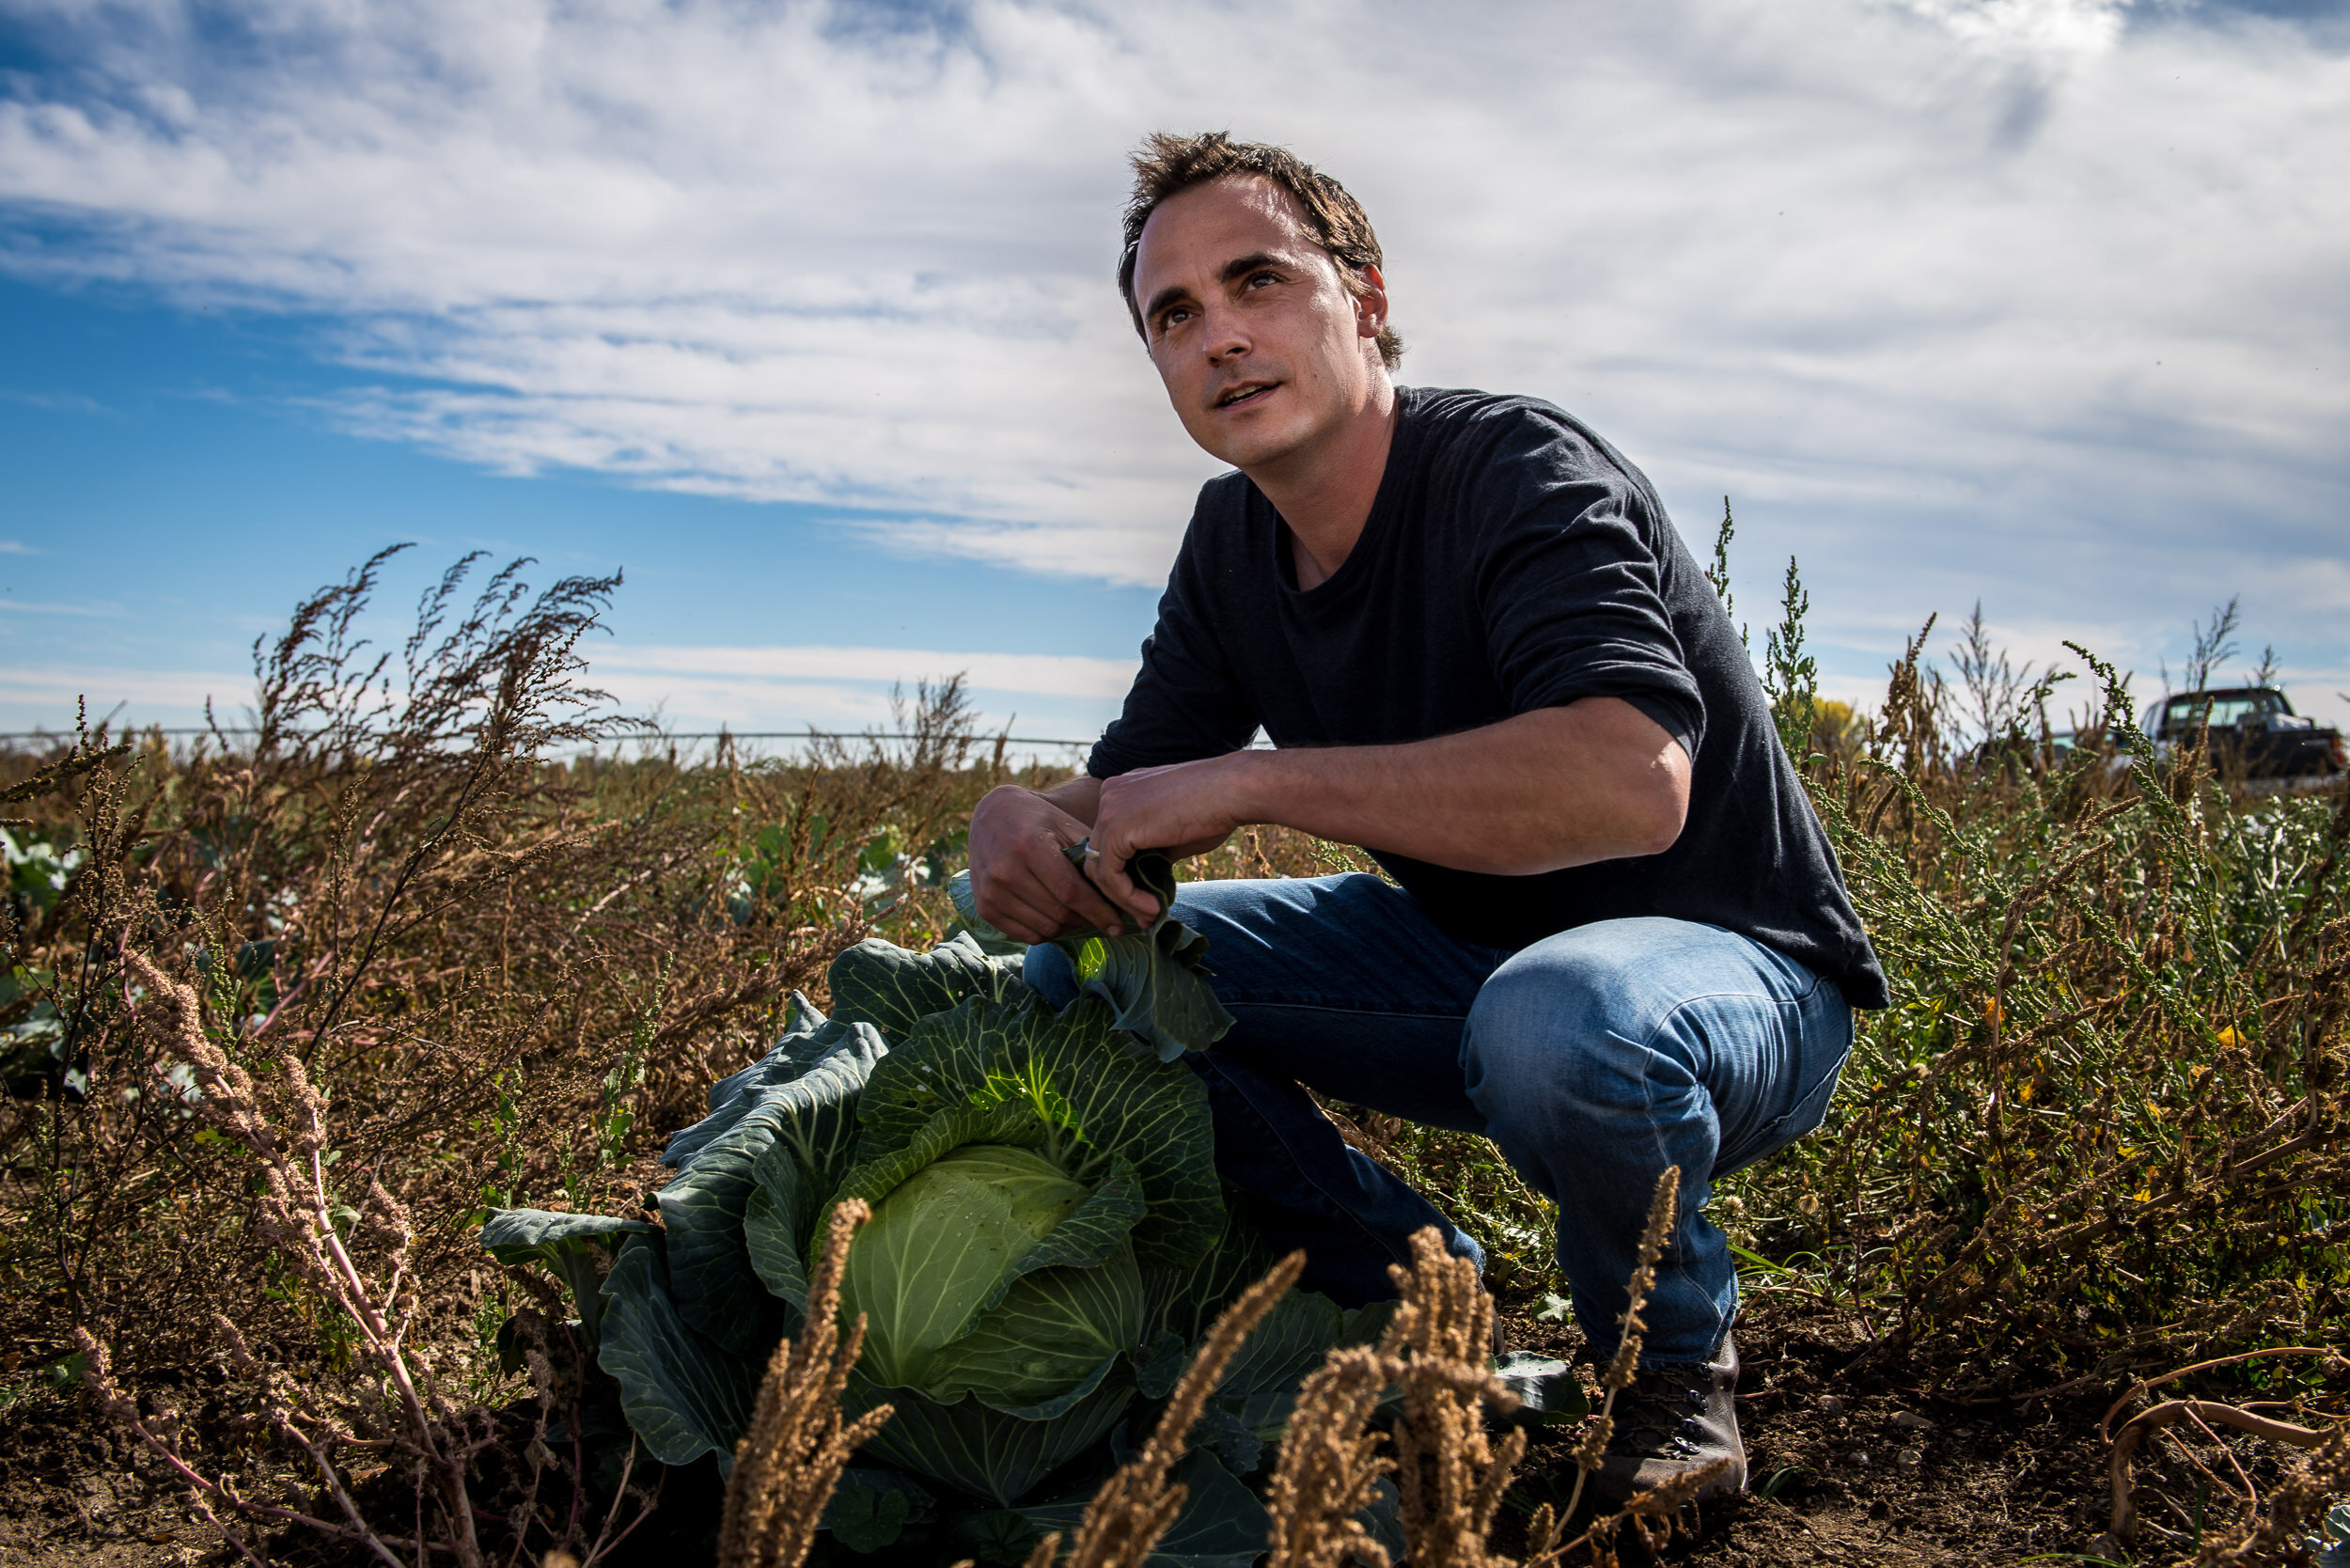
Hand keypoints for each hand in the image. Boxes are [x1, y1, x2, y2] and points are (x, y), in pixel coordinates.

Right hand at [966, 784, 1134, 943]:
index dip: (1099, 912)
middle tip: (1104, 918)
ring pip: (1045, 928)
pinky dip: (1048, 932)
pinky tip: (1058, 918)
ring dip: (1070, 927)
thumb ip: (1089, 856)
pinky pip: (1026, 935)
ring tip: (1082, 915)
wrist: (991, 815)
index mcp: (1028, 846)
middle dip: (1088, 920)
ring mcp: (991, 892)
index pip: (1071, 892)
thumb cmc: (1037, 819)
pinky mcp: (984, 907)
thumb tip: (1120, 893)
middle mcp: (1005, 871)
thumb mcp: (1065, 825)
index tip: (1118, 925)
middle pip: (1059, 913)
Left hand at [1086, 754, 1256, 925]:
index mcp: (1122, 792)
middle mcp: (1109, 796)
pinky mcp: (1116, 829)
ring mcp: (1109, 810)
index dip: (1123, 876)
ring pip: (1099, 869)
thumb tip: (1144, 884)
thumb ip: (1152, 852)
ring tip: (1152, 916)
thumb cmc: (1215, 808)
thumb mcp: (1173, 835)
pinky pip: (1110, 875)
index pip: (1108, 842)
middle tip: (1145, 917)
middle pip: (1098, 856)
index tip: (1146, 902)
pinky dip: (1128, 897)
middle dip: (1119, 893)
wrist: (1234, 790)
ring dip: (1125, 900)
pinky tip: (1154, 907)